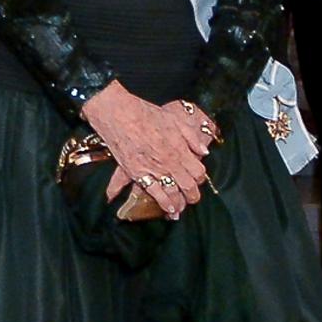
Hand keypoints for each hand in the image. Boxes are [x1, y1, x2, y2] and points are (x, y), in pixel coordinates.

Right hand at [82, 82, 209, 217]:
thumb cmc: (144, 112)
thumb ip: (191, 136)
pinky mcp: (136, 172)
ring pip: (173, 193)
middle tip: (193, 198)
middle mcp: (169, 162)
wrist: (117, 113)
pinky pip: (153, 192)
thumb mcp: (173, 119)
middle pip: (188, 186)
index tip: (198, 178)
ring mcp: (153, 169)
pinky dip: (162, 202)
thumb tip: (203, 151)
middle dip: (193, 195)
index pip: (199, 172)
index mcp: (179, 149)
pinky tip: (168, 208)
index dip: (200, 178)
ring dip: (179, 203)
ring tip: (181, 209)